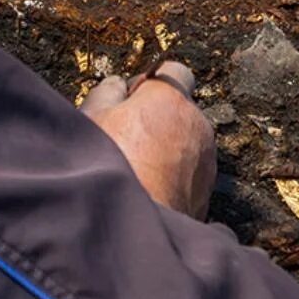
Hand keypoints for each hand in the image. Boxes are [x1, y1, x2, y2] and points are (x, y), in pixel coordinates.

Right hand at [80, 61, 216, 218]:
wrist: (132, 226)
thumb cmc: (108, 167)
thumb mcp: (92, 117)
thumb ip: (108, 91)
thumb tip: (119, 86)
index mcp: (172, 99)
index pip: (173, 71)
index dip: (150, 84)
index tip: (129, 102)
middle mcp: (197, 124)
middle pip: (179, 111)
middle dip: (158, 120)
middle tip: (126, 141)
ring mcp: (206, 160)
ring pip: (186, 145)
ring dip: (167, 152)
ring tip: (136, 174)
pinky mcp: (207, 192)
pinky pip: (190, 175)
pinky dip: (174, 179)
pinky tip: (148, 194)